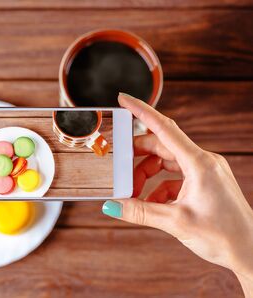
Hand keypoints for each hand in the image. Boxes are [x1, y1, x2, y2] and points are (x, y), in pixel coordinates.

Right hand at [102, 93, 252, 295]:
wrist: (250, 252)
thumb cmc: (224, 235)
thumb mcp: (175, 222)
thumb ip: (140, 211)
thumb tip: (112, 205)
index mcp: (199, 163)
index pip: (164, 128)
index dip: (142, 112)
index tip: (124, 99)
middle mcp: (203, 162)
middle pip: (161, 147)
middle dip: (137, 158)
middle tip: (118, 167)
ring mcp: (205, 172)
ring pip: (167, 162)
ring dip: (147, 175)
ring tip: (135, 194)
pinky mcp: (205, 182)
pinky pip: (175, 177)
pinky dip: (159, 187)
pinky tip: (153, 203)